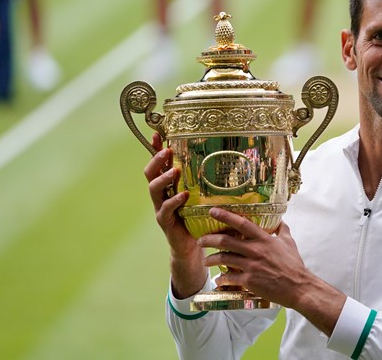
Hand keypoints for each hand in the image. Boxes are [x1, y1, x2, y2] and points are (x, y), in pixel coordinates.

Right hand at [144, 133, 205, 297]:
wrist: (192, 247)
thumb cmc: (199, 218)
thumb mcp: (203, 196)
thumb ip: (210, 182)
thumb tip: (231, 162)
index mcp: (169, 185)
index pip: (159, 163)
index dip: (155, 149)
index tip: (158, 134)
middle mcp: (161, 194)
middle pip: (150, 173)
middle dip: (157, 160)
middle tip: (166, 151)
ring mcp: (161, 208)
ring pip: (154, 189)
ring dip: (163, 178)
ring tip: (175, 170)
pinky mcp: (165, 222)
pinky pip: (165, 209)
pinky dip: (173, 201)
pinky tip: (183, 195)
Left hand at [200, 208, 345, 335]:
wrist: (298, 287)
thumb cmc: (294, 265)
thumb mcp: (289, 243)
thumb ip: (283, 230)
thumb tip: (281, 221)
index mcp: (264, 239)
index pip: (242, 223)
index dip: (226, 216)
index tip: (212, 211)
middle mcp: (255, 250)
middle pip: (226, 241)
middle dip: (209, 239)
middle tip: (201, 240)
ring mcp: (251, 266)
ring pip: (223, 259)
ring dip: (211, 259)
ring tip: (205, 261)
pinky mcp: (249, 281)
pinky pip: (229, 278)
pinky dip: (221, 279)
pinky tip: (219, 280)